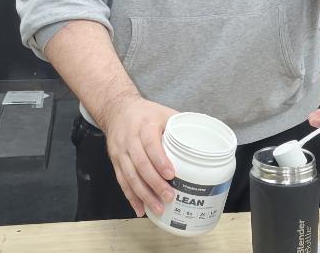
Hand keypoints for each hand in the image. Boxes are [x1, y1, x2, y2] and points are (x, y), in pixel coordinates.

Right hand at [100, 95, 177, 216]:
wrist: (117, 110)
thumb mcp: (164, 112)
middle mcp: (130, 139)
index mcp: (145, 125)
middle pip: (140, 164)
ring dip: (144, 194)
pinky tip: (140, 209)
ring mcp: (120, 151)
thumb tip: (204, 139)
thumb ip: (181, 125)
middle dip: (154, 183)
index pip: (150, 144)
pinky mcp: (115, 161)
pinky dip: (131, 197)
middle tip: (169, 196)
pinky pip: (122, 181)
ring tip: (157, 208)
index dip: (160, 160)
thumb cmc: (146, 113)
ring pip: (130, 176)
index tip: (171, 174)